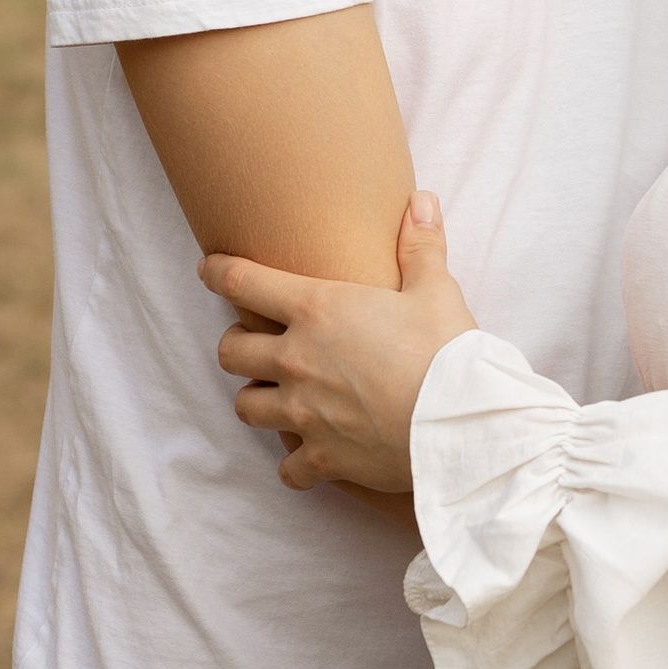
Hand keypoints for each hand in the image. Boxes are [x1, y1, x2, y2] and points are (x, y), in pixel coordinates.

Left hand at [200, 192, 477, 504]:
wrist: (458, 424)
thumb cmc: (446, 352)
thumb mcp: (436, 290)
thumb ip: (420, 246)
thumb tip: (421, 201)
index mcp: (317, 310)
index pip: (243, 282)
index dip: (218, 272)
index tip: (208, 269)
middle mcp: (296, 360)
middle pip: (230, 352)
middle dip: (236, 345)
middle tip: (256, 344)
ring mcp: (302, 413)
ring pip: (246, 407)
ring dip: (257, 400)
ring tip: (277, 396)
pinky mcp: (321, 456)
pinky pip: (287, 468)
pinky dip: (295, 463)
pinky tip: (310, 455)